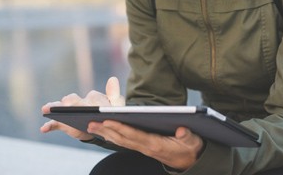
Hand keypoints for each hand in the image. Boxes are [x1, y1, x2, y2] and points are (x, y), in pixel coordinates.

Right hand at [40, 77, 124, 140]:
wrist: (100, 128)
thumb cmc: (109, 115)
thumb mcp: (115, 107)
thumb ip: (115, 95)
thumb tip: (113, 78)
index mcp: (93, 98)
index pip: (92, 98)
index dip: (93, 104)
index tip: (94, 109)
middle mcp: (79, 102)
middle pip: (73, 100)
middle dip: (69, 102)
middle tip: (66, 104)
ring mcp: (70, 112)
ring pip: (61, 108)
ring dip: (54, 107)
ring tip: (46, 108)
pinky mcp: (63, 123)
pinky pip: (54, 124)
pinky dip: (48, 126)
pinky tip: (43, 129)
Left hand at [86, 121, 204, 170]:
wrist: (191, 162)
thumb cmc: (191, 148)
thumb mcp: (192, 142)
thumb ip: (187, 136)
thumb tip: (182, 130)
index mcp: (156, 144)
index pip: (134, 135)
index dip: (120, 128)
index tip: (107, 120)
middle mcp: (146, 147)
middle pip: (122, 139)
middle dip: (106, 130)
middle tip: (90, 123)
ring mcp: (143, 148)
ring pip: (121, 141)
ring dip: (105, 133)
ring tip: (91, 126)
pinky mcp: (143, 147)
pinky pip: (125, 141)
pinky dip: (113, 136)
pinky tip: (104, 131)